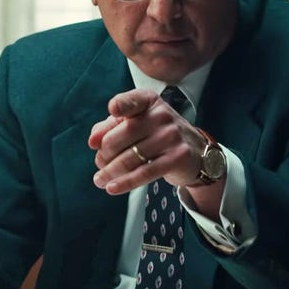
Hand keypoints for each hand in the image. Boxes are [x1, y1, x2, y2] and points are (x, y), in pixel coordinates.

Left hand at [87, 88, 205, 195]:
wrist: (195, 152)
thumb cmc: (156, 134)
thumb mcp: (137, 123)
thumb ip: (111, 126)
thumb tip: (93, 141)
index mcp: (149, 101)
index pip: (132, 101)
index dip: (121, 105)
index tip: (112, 111)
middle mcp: (162, 115)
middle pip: (122, 135)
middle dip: (105, 153)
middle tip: (99, 163)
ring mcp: (171, 136)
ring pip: (130, 157)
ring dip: (110, 171)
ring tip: (99, 179)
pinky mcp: (177, 158)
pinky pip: (145, 172)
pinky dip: (125, 182)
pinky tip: (111, 188)